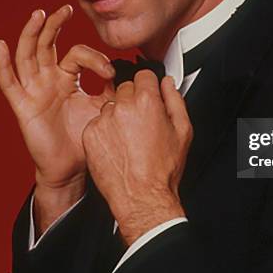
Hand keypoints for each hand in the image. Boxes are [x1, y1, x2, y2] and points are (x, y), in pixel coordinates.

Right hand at [0, 5, 115, 194]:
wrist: (72, 168)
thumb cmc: (84, 138)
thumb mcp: (102, 108)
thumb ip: (112, 89)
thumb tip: (127, 73)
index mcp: (67, 78)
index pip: (77, 54)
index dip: (94, 58)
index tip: (110, 72)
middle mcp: (48, 79)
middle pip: (47, 44)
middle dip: (55, 25)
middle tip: (66, 9)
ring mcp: (33, 90)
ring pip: (28, 55)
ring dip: (32, 33)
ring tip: (39, 14)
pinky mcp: (22, 106)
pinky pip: (9, 83)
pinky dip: (2, 64)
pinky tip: (1, 45)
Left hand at [82, 70, 193, 244]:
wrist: (141, 197)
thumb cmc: (162, 169)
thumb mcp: (183, 130)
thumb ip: (175, 99)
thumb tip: (168, 83)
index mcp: (147, 101)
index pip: (144, 75)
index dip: (149, 86)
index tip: (150, 96)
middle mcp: (122, 106)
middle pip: (125, 88)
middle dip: (133, 100)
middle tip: (141, 122)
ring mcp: (103, 119)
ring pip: (110, 105)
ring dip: (118, 114)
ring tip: (129, 137)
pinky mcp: (89, 133)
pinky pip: (97, 121)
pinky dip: (105, 130)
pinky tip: (117, 145)